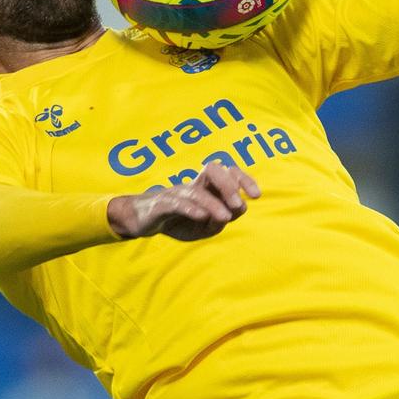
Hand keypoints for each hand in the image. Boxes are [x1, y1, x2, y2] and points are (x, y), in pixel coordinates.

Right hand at [107, 162, 260, 241]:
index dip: (244, 180)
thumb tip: (228, 215)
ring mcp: (176, 193)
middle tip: (239, 206)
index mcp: (206, 188)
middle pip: (213, 170)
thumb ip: (219, 222)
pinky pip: (177, 203)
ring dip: (213, 203)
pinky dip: (190, 209)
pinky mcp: (161, 205)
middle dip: (229, 185)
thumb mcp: (203, 228)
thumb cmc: (177, 220)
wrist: (141, 220)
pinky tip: (202, 217)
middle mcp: (193, 185)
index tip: (256, 195)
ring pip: (196, 191)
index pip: (228, 173)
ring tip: (225, 218)